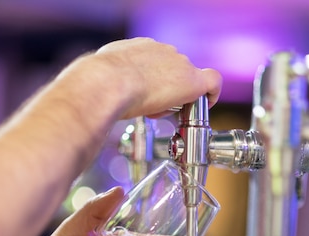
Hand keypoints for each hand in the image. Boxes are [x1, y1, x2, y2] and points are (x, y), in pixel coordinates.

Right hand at [88, 37, 221, 118]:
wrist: (106, 83)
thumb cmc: (96, 84)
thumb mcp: (96, 77)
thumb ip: (104, 81)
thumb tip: (96, 93)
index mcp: (138, 48)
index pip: (153, 62)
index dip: (152, 80)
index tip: (145, 94)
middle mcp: (160, 50)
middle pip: (173, 71)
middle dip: (165, 91)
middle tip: (151, 109)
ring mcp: (178, 63)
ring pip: (186, 81)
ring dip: (177, 98)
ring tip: (161, 113)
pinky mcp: (192, 80)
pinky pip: (212, 83)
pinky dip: (211, 95)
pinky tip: (206, 106)